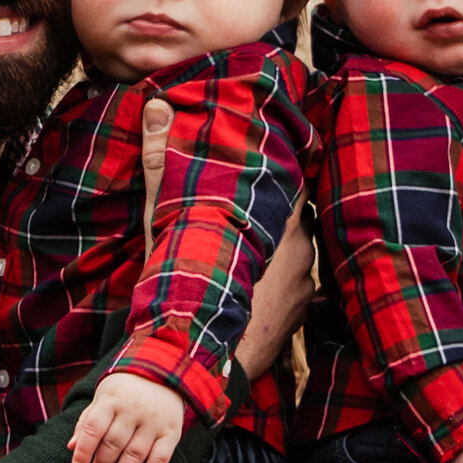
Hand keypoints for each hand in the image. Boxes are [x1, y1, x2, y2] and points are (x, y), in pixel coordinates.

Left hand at [68, 372, 186, 462]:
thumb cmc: (124, 392)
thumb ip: (87, 421)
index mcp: (111, 400)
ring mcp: (154, 421)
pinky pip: (161, 458)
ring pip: (135, 454)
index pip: (94, 427)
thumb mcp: (102, 398)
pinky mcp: (172, 431)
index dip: (84, 450)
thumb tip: (72, 447)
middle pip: (114, 444)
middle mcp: (133, 409)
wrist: (163, 374)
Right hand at [142, 91, 310, 382]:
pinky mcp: (303, 314)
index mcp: (282, 220)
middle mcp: (303, 250)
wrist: (196, 358)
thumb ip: (162, 159)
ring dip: (280, 248)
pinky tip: (259, 283)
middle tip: (251, 205)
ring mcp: (307, 285)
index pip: (297, 178)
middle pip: (297, 217)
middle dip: (277, 212)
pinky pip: (299, 286)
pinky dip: (282, 281)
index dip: (284, 168)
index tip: (270, 159)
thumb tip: (156, 105)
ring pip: (299, 253)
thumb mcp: (166, 217)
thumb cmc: (183, 283)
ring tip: (249, 245)